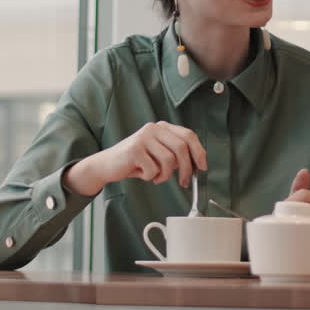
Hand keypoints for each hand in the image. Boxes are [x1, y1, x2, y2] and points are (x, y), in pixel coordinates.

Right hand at [64, 121, 207, 195]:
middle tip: (184, 182)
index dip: (199, 152)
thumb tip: (197, 165)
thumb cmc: (136, 162)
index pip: (189, 135)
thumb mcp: (158, 154)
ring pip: (169, 161)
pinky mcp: (135, 149)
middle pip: (181, 148)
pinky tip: (142, 174)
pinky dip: (151, 177)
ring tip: (155, 176)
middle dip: (186, 169)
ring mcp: (144, 137)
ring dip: (164, 175)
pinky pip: (153, 169)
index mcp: (162, 127)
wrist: (107, 165)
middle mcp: (154, 128)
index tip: (202, 167)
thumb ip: (175, 154)